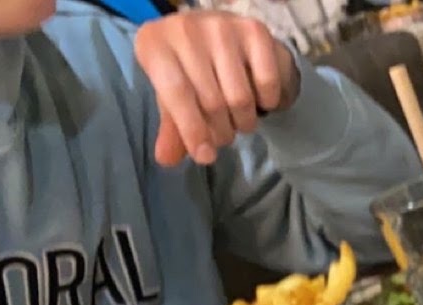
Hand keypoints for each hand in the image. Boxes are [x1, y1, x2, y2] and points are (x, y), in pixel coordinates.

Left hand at [134, 11, 301, 167]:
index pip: (176, 94)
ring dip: (244, 121)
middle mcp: (185, 29)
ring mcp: (222, 27)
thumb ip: (173, 128)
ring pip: (240, 97)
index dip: (192, 130)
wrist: (223, 35)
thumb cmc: (191, 70)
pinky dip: (268, 102)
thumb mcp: (175, 97)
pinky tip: (260, 99)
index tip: (205, 157)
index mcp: (155, 43)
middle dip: (221, 131)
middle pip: (211, 100)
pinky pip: (267, 83)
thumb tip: (167, 160)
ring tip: (240, 120)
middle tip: (224, 136)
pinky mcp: (254, 30)